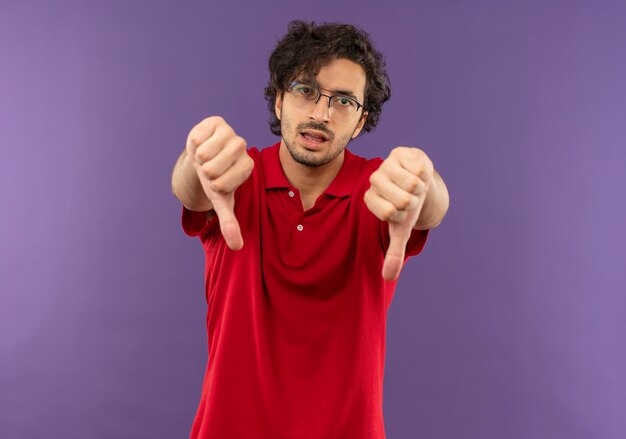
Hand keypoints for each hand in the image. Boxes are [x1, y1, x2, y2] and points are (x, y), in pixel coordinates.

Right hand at [186, 116, 253, 249]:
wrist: (203, 157)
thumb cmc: (214, 180)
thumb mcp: (221, 201)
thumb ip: (230, 223)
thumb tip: (237, 247)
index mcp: (247, 167)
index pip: (221, 184)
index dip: (211, 186)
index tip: (216, 182)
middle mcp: (242, 148)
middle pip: (211, 169)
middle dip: (203, 173)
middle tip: (208, 169)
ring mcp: (230, 133)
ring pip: (204, 154)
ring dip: (198, 159)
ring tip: (204, 158)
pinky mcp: (216, 121)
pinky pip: (197, 138)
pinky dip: (193, 144)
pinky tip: (201, 144)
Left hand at [364, 147, 433, 279]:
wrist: (415, 178)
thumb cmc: (406, 206)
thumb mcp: (401, 229)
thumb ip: (393, 252)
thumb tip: (388, 277)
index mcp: (371, 199)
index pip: (390, 214)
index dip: (404, 214)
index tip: (403, 210)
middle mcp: (374, 181)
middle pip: (404, 199)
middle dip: (415, 201)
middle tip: (411, 197)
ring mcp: (386, 165)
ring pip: (413, 183)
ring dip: (421, 187)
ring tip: (415, 185)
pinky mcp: (400, 152)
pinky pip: (420, 168)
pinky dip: (425, 174)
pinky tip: (417, 172)